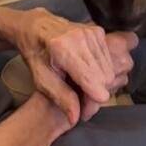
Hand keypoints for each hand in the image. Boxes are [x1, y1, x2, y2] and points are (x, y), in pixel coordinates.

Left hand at [12, 9, 137, 121]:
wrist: (36, 27)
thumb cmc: (36, 54)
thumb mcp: (41, 80)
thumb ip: (61, 98)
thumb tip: (76, 119)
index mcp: (64, 49)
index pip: (93, 81)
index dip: (92, 100)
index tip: (84, 110)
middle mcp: (81, 38)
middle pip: (105, 78)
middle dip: (95, 94)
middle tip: (81, 101)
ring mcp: (92, 32)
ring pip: (110, 70)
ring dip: (100, 84)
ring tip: (82, 87)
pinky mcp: (99, 31)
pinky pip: (109, 60)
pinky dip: (101, 72)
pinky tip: (87, 74)